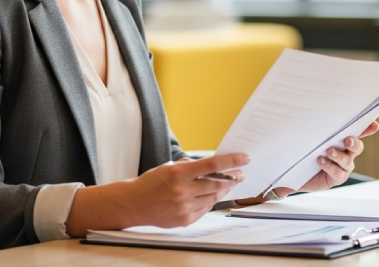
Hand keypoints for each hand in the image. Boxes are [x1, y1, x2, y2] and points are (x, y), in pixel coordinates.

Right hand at [65, 153, 248, 235]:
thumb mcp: (169, 167)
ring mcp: (184, 207)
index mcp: (178, 173)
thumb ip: (191, 166)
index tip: (244, 158)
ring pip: (213, 197)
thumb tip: (214, 166)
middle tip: (240, 174)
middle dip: (232, 179)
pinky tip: (209, 196)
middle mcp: (182, 190)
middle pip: (217, 184)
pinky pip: (205, 209)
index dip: (231, 161)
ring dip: (223, 190)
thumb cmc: (151, 183)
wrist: (134, 204)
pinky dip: (209, 201)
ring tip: (227, 184)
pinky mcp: (185, 219)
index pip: (212, 165)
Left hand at [233, 121, 378, 205]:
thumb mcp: (307, 135)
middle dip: (354, 142)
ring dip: (339, 155)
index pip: (356, 131)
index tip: (374, 124)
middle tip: (347, 140)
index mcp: (340, 138)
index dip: (367, 128)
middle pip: (357, 146)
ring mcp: (342, 166)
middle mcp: (345, 152)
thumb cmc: (300, 148)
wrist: (290, 171)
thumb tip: (308, 106)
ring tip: (328, 150)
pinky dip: (331, 166)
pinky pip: (339, 173)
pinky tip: (321, 161)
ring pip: (348, 160)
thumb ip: (313, 125)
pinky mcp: (336, 177)